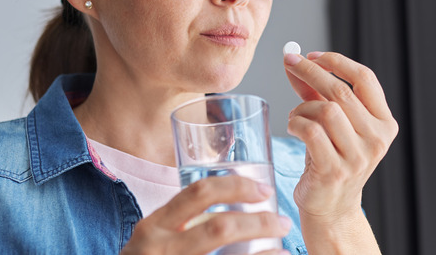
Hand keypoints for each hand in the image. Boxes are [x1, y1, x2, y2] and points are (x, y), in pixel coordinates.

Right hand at [120, 175, 290, 254]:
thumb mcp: (152, 238)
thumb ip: (178, 221)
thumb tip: (229, 200)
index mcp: (154, 226)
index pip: (199, 193)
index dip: (236, 186)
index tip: (263, 190)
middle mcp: (161, 248)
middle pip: (220, 227)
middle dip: (259, 222)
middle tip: (282, 221)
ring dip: (264, 251)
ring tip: (283, 246)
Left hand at [283, 51, 397, 226]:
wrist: (331, 207)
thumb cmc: (330, 159)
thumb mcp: (331, 123)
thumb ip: (314, 91)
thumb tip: (293, 59)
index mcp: (384, 123)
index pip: (365, 79)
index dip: (337, 61)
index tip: (312, 54)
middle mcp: (376, 139)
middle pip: (341, 91)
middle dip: (310, 71)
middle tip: (290, 62)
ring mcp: (358, 157)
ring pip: (325, 110)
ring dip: (302, 107)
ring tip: (296, 116)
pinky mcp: (334, 170)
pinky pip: (310, 131)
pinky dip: (296, 123)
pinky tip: (294, 127)